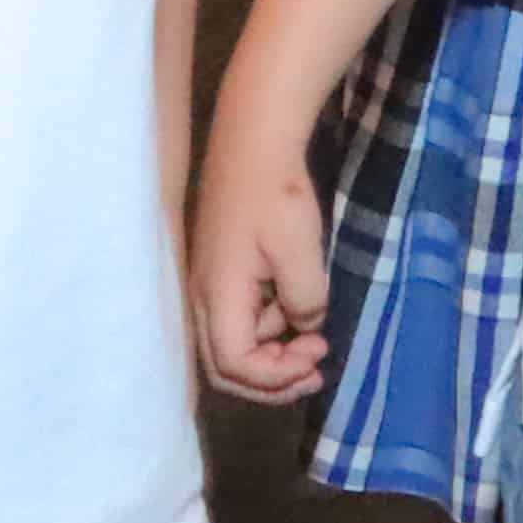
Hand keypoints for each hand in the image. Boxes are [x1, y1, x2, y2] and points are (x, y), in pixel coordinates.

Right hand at [191, 121, 336, 400]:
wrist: (254, 143)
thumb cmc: (277, 194)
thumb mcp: (301, 251)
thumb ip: (305, 302)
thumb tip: (304, 326)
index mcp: (218, 296)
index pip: (235, 364)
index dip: (277, 376)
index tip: (319, 356)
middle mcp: (203, 298)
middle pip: (225, 368)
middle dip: (272, 380)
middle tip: (316, 370)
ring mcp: (209, 286)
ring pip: (233, 344)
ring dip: (274, 351)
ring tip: (315, 333)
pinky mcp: (221, 274)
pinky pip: (239, 319)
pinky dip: (269, 327)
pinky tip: (297, 307)